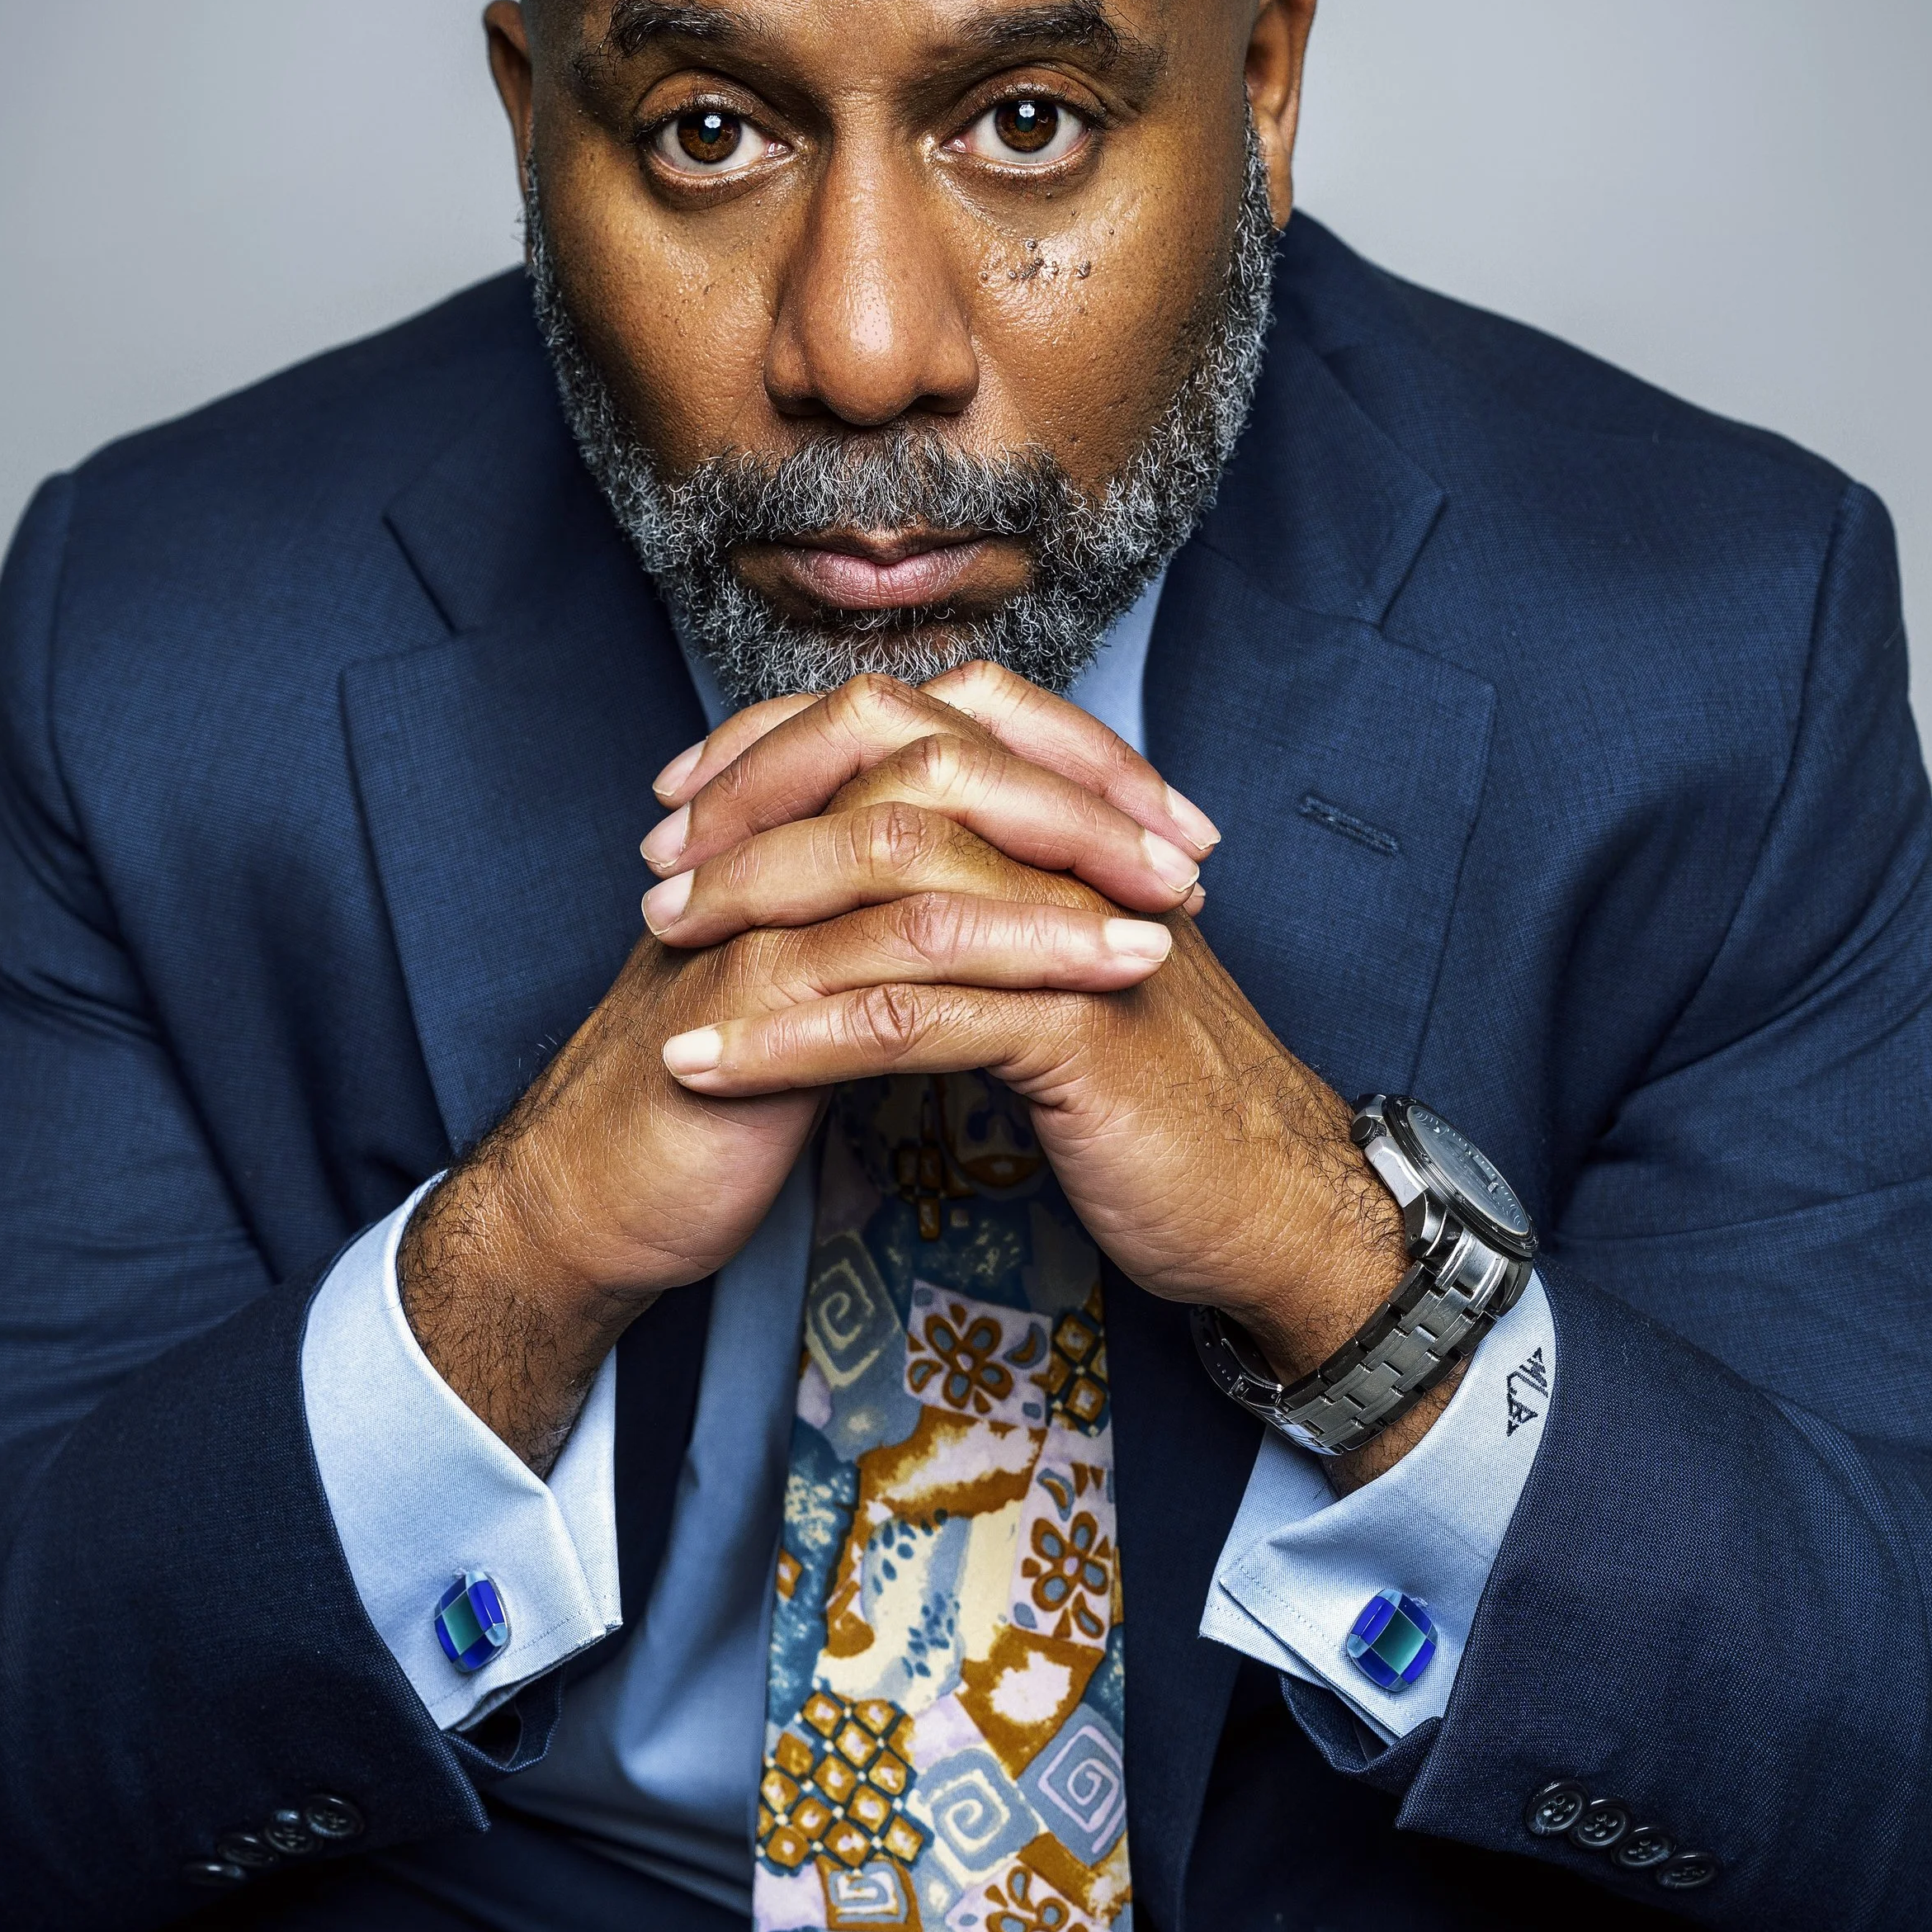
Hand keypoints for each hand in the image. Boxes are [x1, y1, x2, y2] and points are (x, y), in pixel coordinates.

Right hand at [397, 670, 1206, 1470]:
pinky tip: (1092, 992)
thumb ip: (893, 913)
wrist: (596, 1194)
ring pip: (920, 848)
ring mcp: (751, 912)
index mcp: (792, 819)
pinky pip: (891, 962)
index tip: (1169, 813)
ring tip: (1168, 916)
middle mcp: (768, 840)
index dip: (1064, 756)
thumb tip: (1017, 878)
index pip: (943, 729)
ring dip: (1060, 879)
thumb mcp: (821, 978)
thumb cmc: (716, 1087)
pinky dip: (1004, 967)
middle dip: (1079, 796)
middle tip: (1189, 848)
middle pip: (940, 757)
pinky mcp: (747, 1003)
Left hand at [645, 666, 1446, 1482]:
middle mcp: (1079, 855)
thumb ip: (995, 905)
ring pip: (889, 889)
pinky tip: (708, 1069)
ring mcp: (1082, 933)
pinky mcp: (1076, 1029)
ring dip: (755, 920)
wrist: (1273, 1205)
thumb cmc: (1164, 1101)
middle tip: (658, 872)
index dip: (789, 745)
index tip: (687, 795)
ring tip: (661, 953)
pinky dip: (790, 1040)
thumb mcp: (1069, 974)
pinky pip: (905, 1018)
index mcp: (1071, 828)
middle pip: (891, 781)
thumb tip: (883, 870)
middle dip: (757, 819)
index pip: (914, 727)